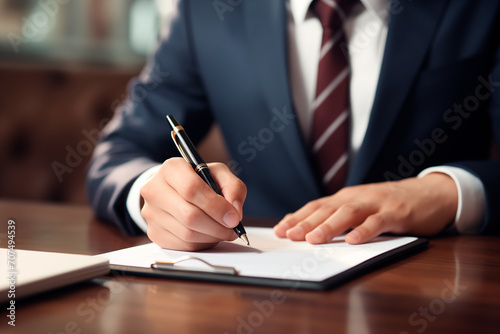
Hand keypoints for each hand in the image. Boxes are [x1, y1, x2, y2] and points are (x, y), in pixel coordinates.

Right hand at [140, 158, 246, 250]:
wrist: (174, 189)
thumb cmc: (198, 180)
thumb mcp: (219, 173)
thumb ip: (233, 187)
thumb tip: (234, 212)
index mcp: (171, 169)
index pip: (191, 190)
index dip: (216, 207)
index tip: (233, 217)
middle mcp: (155, 189)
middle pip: (189, 215)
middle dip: (217, 226)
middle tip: (233, 229)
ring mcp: (151, 213)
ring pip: (187, 234)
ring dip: (212, 236)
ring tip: (223, 230)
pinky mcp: (154, 232)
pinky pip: (183, 245)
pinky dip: (202, 243)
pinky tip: (208, 234)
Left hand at [274, 173, 457, 244]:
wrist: (428, 194)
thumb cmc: (388, 205)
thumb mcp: (360, 207)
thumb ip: (339, 216)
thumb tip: (309, 230)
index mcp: (346, 198)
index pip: (315, 206)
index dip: (296, 217)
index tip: (279, 230)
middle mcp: (357, 197)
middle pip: (327, 209)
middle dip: (306, 223)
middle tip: (289, 235)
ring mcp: (376, 204)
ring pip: (348, 214)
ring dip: (329, 226)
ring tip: (313, 239)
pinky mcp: (396, 213)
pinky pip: (378, 222)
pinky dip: (365, 231)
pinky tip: (353, 241)